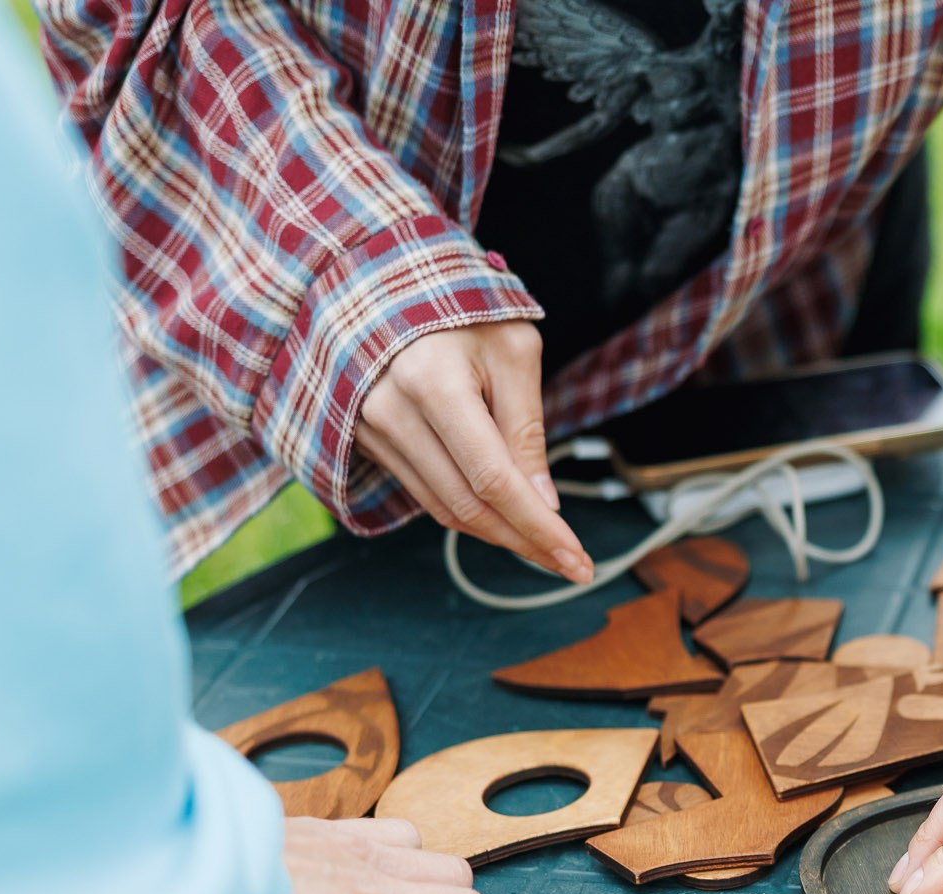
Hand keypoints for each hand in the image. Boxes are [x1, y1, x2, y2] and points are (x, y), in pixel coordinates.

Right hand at [356, 322, 593, 581]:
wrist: (381, 280)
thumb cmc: (461, 306)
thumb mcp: (512, 351)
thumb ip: (527, 429)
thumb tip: (544, 505)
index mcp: (432, 384)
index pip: (494, 480)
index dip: (538, 528)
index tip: (579, 560)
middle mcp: (390, 412)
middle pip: (466, 506)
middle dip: (524, 542)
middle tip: (571, 564)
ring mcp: (368, 429)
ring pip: (442, 509)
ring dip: (498, 536)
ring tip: (546, 546)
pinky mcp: (364, 439)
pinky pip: (423, 492)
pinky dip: (468, 514)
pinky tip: (504, 518)